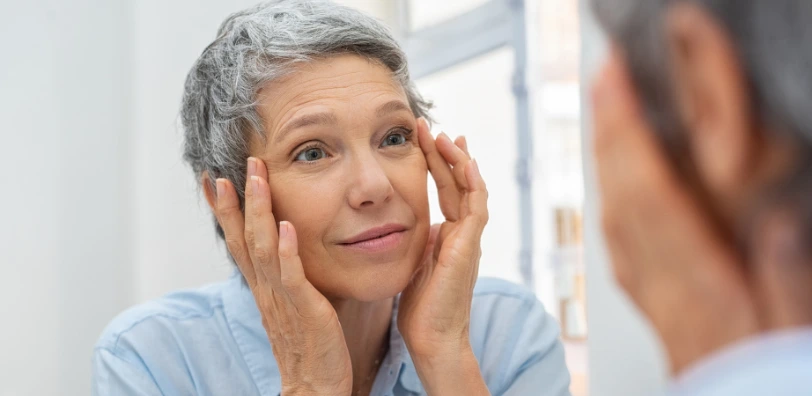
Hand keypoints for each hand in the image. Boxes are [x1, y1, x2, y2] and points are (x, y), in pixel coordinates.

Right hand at [214, 157, 351, 394]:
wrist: (315, 385)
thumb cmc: (309, 344)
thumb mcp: (292, 303)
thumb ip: (286, 274)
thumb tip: (286, 245)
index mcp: (262, 286)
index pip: (237, 241)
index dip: (225, 210)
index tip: (213, 179)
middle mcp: (265, 288)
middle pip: (242, 238)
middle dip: (235, 201)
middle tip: (228, 167)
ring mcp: (282, 298)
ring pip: (262, 248)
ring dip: (258, 211)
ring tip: (256, 178)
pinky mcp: (304, 309)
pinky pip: (291, 276)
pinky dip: (286, 250)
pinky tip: (285, 226)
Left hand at [397, 118, 489, 394]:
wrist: (432, 336)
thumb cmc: (420, 307)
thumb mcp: (413, 262)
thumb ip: (415, 239)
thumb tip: (402, 220)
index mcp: (448, 235)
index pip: (445, 190)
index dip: (435, 163)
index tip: (423, 138)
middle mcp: (462, 233)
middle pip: (457, 183)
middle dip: (444, 153)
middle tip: (430, 127)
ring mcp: (469, 239)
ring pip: (471, 189)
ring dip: (458, 161)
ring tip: (444, 135)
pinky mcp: (470, 247)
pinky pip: (476, 208)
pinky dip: (473, 183)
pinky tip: (465, 162)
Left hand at [592, 51, 758, 373]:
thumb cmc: (760, 371)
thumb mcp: (788, 323)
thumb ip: (783, 275)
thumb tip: (773, 223)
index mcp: (697, 284)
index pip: (652, 197)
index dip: (631, 138)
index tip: (619, 90)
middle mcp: (662, 283)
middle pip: (624, 196)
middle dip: (613, 133)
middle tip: (606, 82)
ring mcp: (649, 291)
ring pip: (616, 214)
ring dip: (609, 159)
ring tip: (609, 114)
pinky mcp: (649, 297)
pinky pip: (618, 239)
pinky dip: (613, 196)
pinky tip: (615, 180)